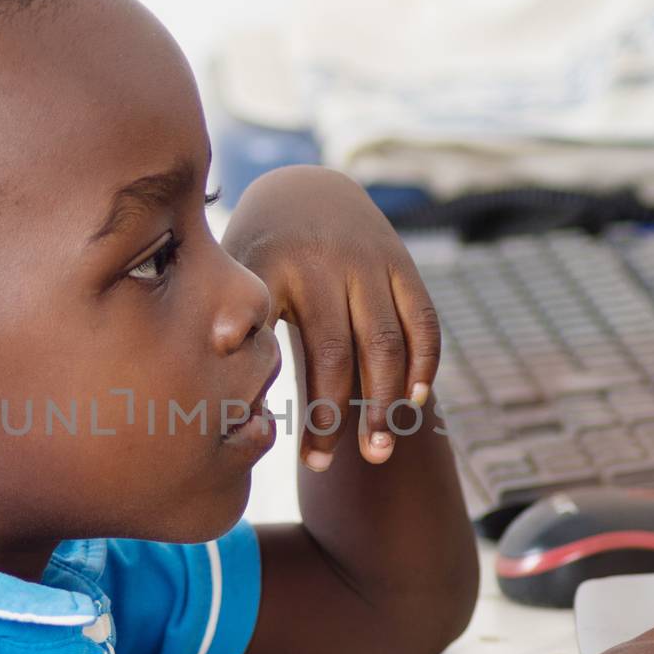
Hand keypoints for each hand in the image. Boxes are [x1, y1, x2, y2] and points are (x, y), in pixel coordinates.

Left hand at [220, 166, 438, 469]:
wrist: (305, 188)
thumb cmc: (256, 259)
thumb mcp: (230, 280)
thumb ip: (230, 333)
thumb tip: (238, 414)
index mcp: (269, 266)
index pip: (269, 334)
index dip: (267, 381)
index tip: (260, 425)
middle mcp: (322, 262)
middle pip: (334, 353)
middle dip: (330, 417)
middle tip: (321, 466)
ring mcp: (368, 261)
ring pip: (385, 344)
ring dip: (383, 405)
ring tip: (375, 454)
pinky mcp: (402, 263)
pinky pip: (423, 321)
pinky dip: (423, 365)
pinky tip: (413, 404)